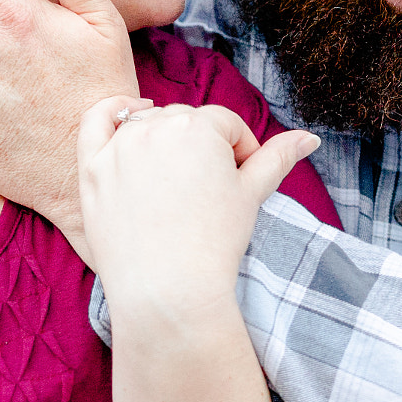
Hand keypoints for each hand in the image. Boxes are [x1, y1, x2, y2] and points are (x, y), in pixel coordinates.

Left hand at [76, 97, 317, 319]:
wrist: (167, 291)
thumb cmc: (213, 244)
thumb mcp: (252, 195)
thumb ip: (278, 157)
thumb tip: (310, 138)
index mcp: (199, 127)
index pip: (226, 125)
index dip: (239, 153)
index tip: (238, 186)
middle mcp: (156, 127)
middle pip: (187, 122)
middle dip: (202, 149)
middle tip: (207, 193)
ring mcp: (119, 146)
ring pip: (148, 123)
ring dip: (164, 140)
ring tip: (175, 183)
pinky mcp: (92, 168)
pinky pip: (96, 121)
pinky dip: (113, 110)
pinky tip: (132, 112)